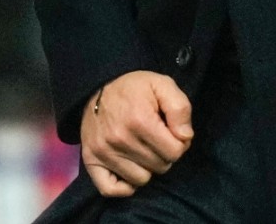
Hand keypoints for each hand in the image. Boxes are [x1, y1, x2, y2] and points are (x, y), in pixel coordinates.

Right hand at [80, 71, 193, 196]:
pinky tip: (130, 169)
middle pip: (160, 166)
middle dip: (164, 154)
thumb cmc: (134, 88)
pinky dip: (123, 185)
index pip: (174, 152)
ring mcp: (103, 152)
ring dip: (147, 167)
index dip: (180, 143)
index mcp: (140, 120)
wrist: (97, 87)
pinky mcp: (90, 160)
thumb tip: (185, 137)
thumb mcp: (162, 85)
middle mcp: (120, 139)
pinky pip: (110, 189)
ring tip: (143, 150)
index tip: (173, 133)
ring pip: (141, 179)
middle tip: (157, 140)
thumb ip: (180, 108)